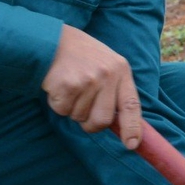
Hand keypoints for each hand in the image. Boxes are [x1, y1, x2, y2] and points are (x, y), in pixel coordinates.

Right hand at [43, 25, 142, 147]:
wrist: (52, 39)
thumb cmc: (82, 56)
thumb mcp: (107, 64)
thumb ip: (114, 89)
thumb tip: (118, 125)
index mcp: (121, 70)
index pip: (131, 105)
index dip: (132, 128)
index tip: (131, 144)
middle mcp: (107, 75)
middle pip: (102, 120)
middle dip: (90, 124)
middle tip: (82, 111)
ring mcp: (87, 80)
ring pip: (78, 117)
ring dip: (70, 108)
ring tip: (69, 86)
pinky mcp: (67, 85)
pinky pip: (61, 110)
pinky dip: (56, 103)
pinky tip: (57, 85)